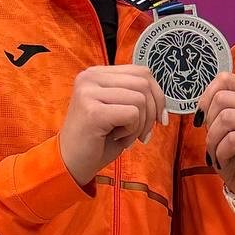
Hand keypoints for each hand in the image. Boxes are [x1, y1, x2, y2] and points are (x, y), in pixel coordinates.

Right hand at [59, 63, 166, 186]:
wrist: (71, 163)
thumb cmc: (97, 139)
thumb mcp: (117, 109)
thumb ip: (134, 94)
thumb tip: (162, 97)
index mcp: (97, 73)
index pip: (141, 72)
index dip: (157, 95)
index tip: (159, 118)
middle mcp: (90, 77)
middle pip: (143, 84)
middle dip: (152, 113)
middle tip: (143, 134)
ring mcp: (89, 93)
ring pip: (140, 100)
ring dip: (140, 125)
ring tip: (124, 136)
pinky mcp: (93, 111)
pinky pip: (132, 114)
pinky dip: (132, 131)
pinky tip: (117, 138)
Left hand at [198, 73, 234, 201]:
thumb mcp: (223, 131)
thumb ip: (218, 112)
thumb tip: (201, 106)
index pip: (226, 79)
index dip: (207, 95)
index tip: (202, 118)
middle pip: (221, 99)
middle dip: (209, 123)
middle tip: (214, 142)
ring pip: (226, 118)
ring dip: (213, 140)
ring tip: (218, 153)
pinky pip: (233, 139)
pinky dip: (221, 153)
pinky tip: (226, 161)